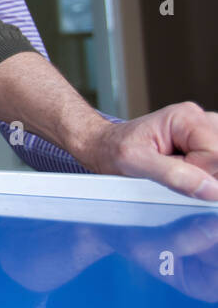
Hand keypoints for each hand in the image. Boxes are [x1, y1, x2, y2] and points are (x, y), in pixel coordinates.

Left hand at [81, 102, 217, 200]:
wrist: (103, 146)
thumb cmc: (113, 150)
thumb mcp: (135, 163)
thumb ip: (174, 175)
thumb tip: (212, 190)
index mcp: (187, 117)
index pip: (216, 155)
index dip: (197, 172)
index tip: (170, 171)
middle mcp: (202, 120)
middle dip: (201, 174)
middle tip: (169, 169)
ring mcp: (206, 132)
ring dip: (202, 175)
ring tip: (172, 167)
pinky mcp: (206, 144)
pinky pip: (216, 166)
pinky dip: (203, 175)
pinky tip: (182, 169)